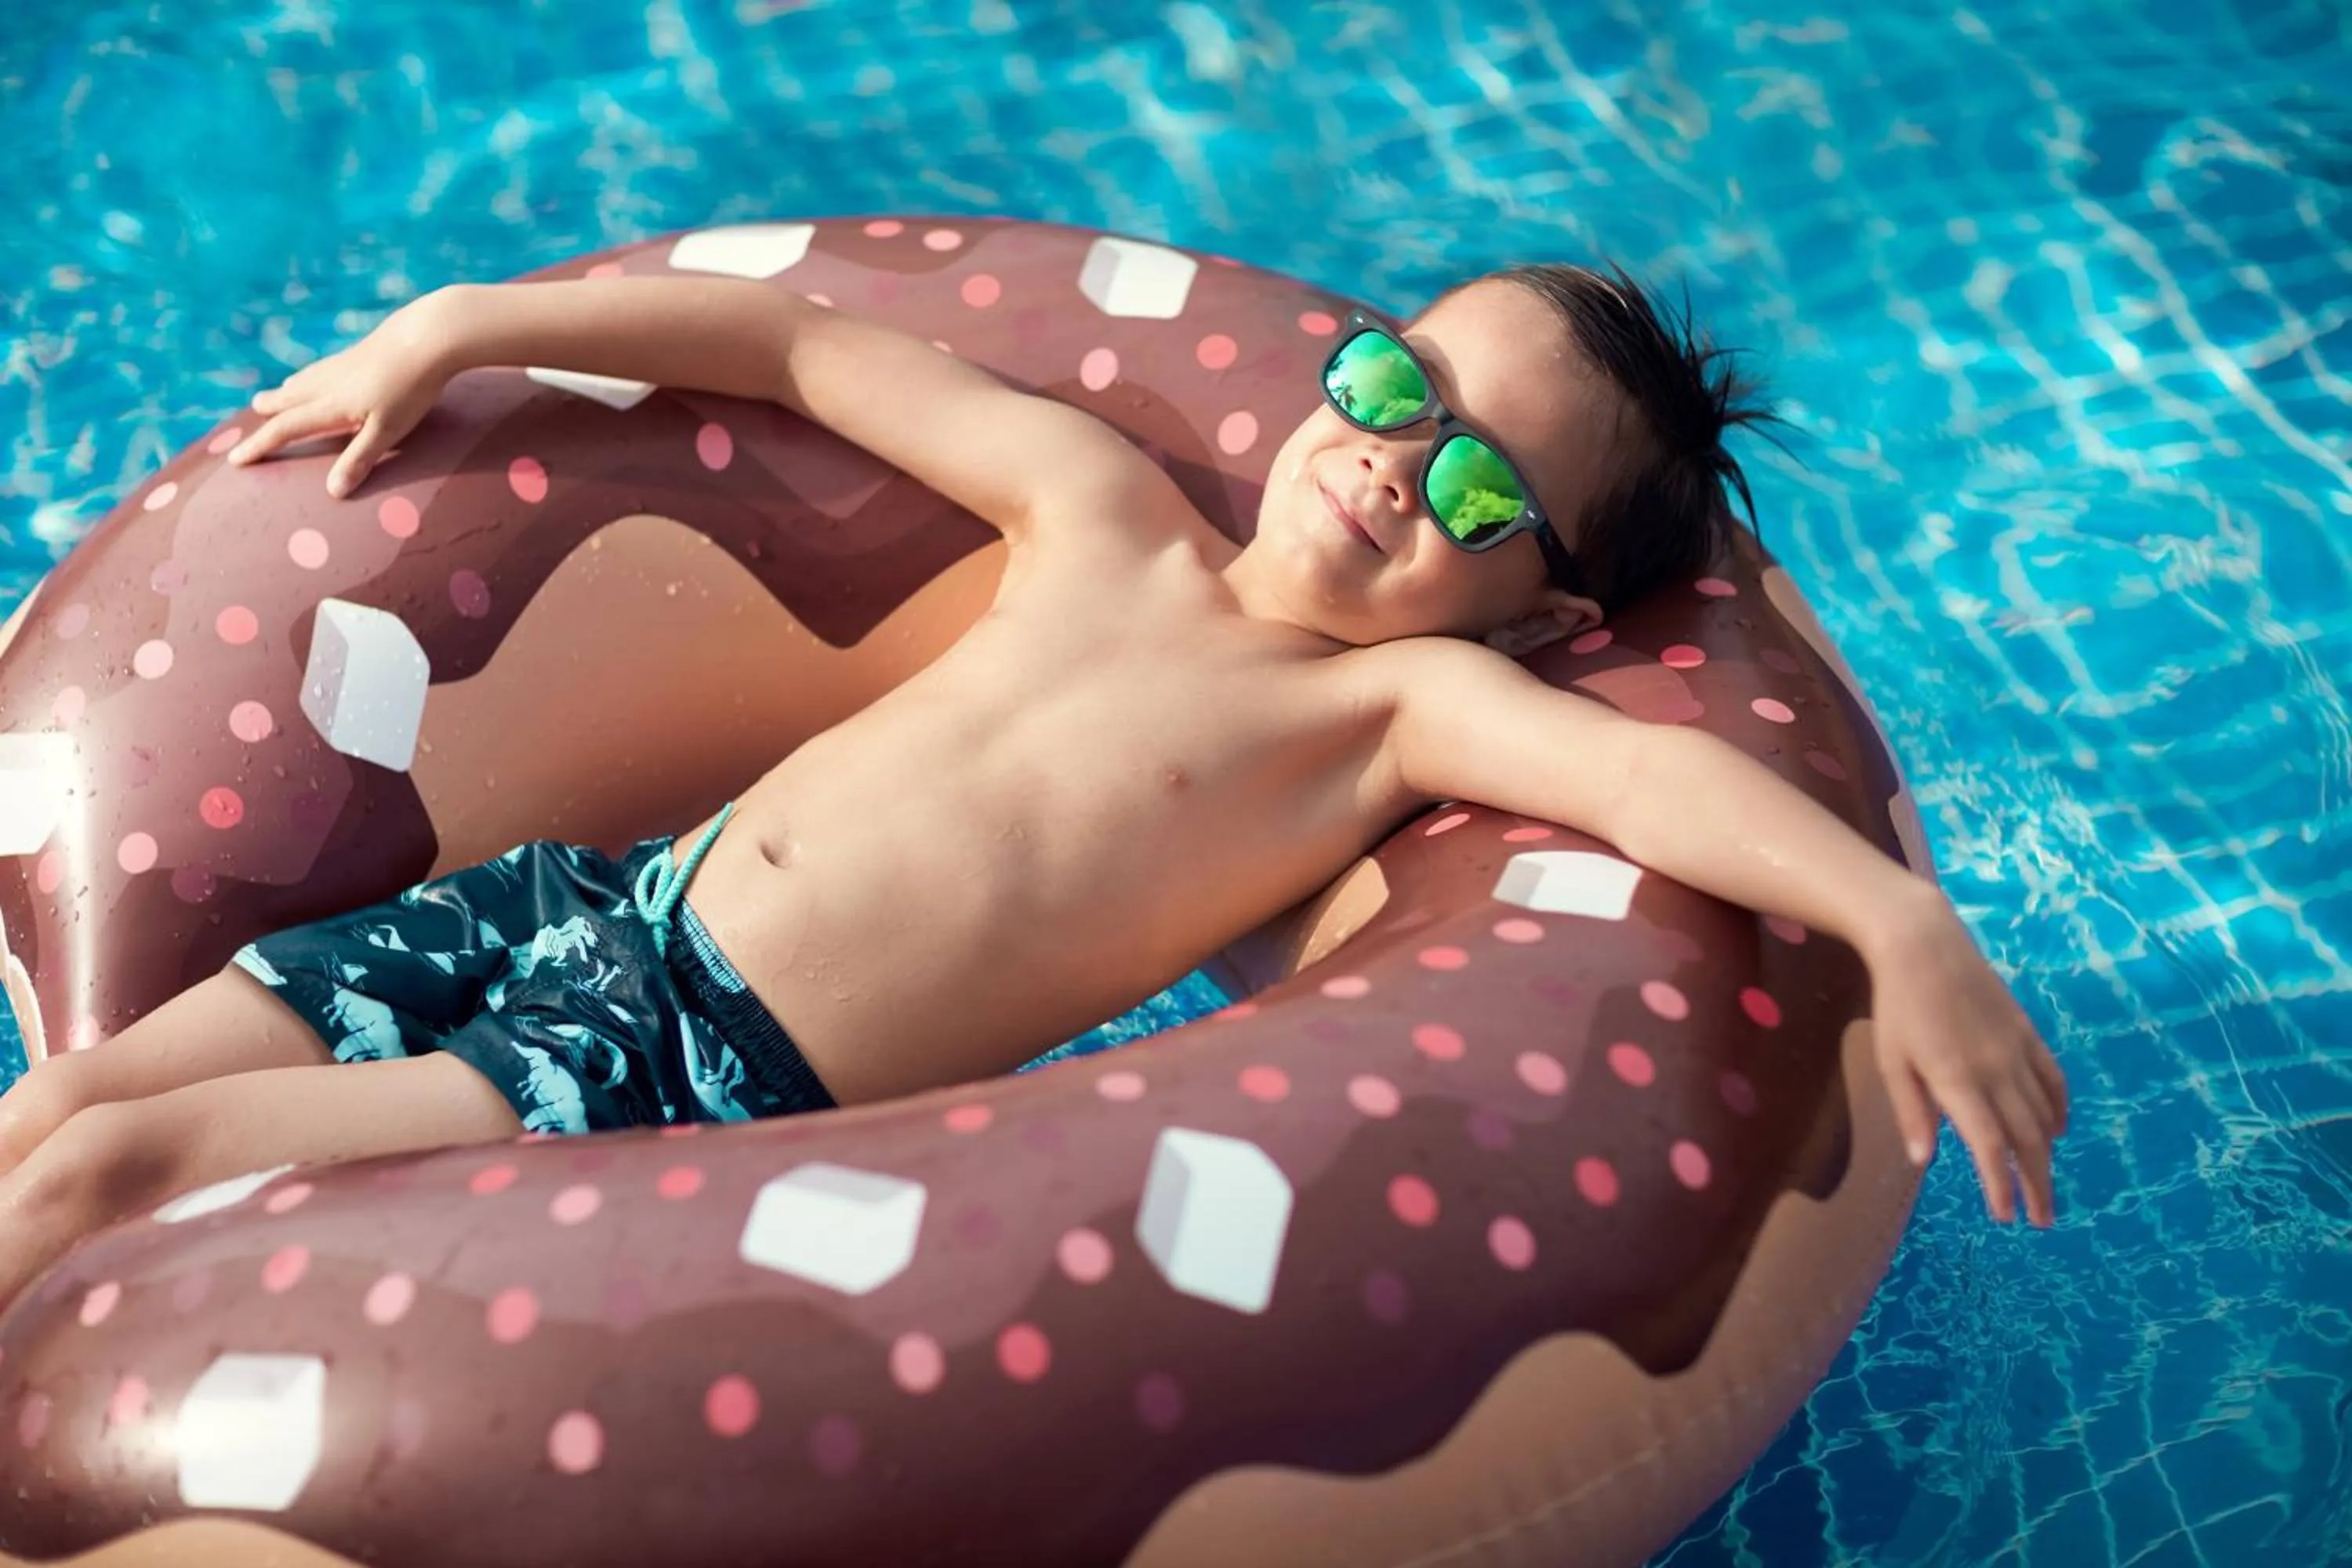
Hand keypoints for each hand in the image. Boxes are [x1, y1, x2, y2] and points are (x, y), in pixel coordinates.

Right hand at [228, 289, 463, 497]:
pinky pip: (321, 369)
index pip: (286, 429)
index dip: (260, 446)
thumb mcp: (388, 431)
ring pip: (304, 380)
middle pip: (289, 398)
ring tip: (277, 396)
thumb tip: (332, 492)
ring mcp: (341, 365)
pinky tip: (319, 374)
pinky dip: (308, 377)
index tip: (236, 459)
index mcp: (330, 405)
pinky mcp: (358, 353)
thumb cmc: (409, 388)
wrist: (425, 336)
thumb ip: (360, 458)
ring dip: (287, 391)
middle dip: (270, 409)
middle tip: (254, 412)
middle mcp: (327, 383)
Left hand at [1865, 894, 2069, 1226]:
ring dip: (2048, 1154)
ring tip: (2045, 1183)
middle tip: (2041, 1219)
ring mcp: (2017, 1051)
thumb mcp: (1891, 1062)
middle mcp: (1996, 1072)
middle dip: (2037, 1184)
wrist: (1925, 945)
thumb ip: (1911, 1112)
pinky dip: (2059, 1109)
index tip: (2008, 1217)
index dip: (2003, 1186)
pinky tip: (2057, 1130)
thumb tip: (1924, 1160)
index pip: (1991, 1148)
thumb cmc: (1898, 1007)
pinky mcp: (2027, 1033)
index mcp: (1958, 1083)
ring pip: (2044, 1115)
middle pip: (2027, 1140)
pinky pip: (2053, 1080)